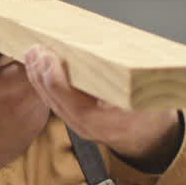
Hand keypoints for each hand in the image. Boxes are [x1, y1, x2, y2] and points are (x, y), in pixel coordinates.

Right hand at [0, 19, 50, 178]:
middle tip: (36, 46)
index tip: (30, 35)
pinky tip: (25, 92)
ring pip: (49, 84)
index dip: (35, 42)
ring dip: (42, 76)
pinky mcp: (40, 125)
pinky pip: (45, 101)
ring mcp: (37, 112)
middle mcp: (27, 97)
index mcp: (7, 81)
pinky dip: (39, 94)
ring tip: (34, 66)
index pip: (34, 52)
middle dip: (42, 57)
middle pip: (47, 67)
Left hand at [23, 45, 180, 170]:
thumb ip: (133, 79)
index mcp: (112, 124)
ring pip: (52, 103)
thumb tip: (114, 52)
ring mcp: (82, 127)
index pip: (75, 105)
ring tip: (32, 53)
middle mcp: (92, 129)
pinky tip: (37, 67)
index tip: (49, 57)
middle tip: (36, 49)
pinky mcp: (76, 121)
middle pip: (57, 103)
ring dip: (39, 78)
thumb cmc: (154, 111)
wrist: (153, 135)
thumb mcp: (151, 96)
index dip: (58, 81)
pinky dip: (44, 84)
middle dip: (43, 75)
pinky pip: (55, 103)